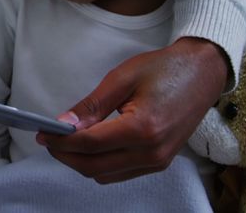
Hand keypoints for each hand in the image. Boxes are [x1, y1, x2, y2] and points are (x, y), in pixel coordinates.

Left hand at [36, 37, 227, 182]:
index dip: (61, 141)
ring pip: (105, 175)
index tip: (43, 133)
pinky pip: (120, 173)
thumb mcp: (122, 78)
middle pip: (94, 167)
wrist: (202, 73)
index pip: (90, 144)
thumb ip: (92, 105)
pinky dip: (100, 164)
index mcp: (142, 128)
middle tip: (49, 139)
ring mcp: (158, 161)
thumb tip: (64, 123)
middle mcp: (152, 152)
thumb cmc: (164, 69)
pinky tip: (91, 145)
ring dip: (82, 162)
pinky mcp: (160, 162)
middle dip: (66, 155)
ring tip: (67, 140)